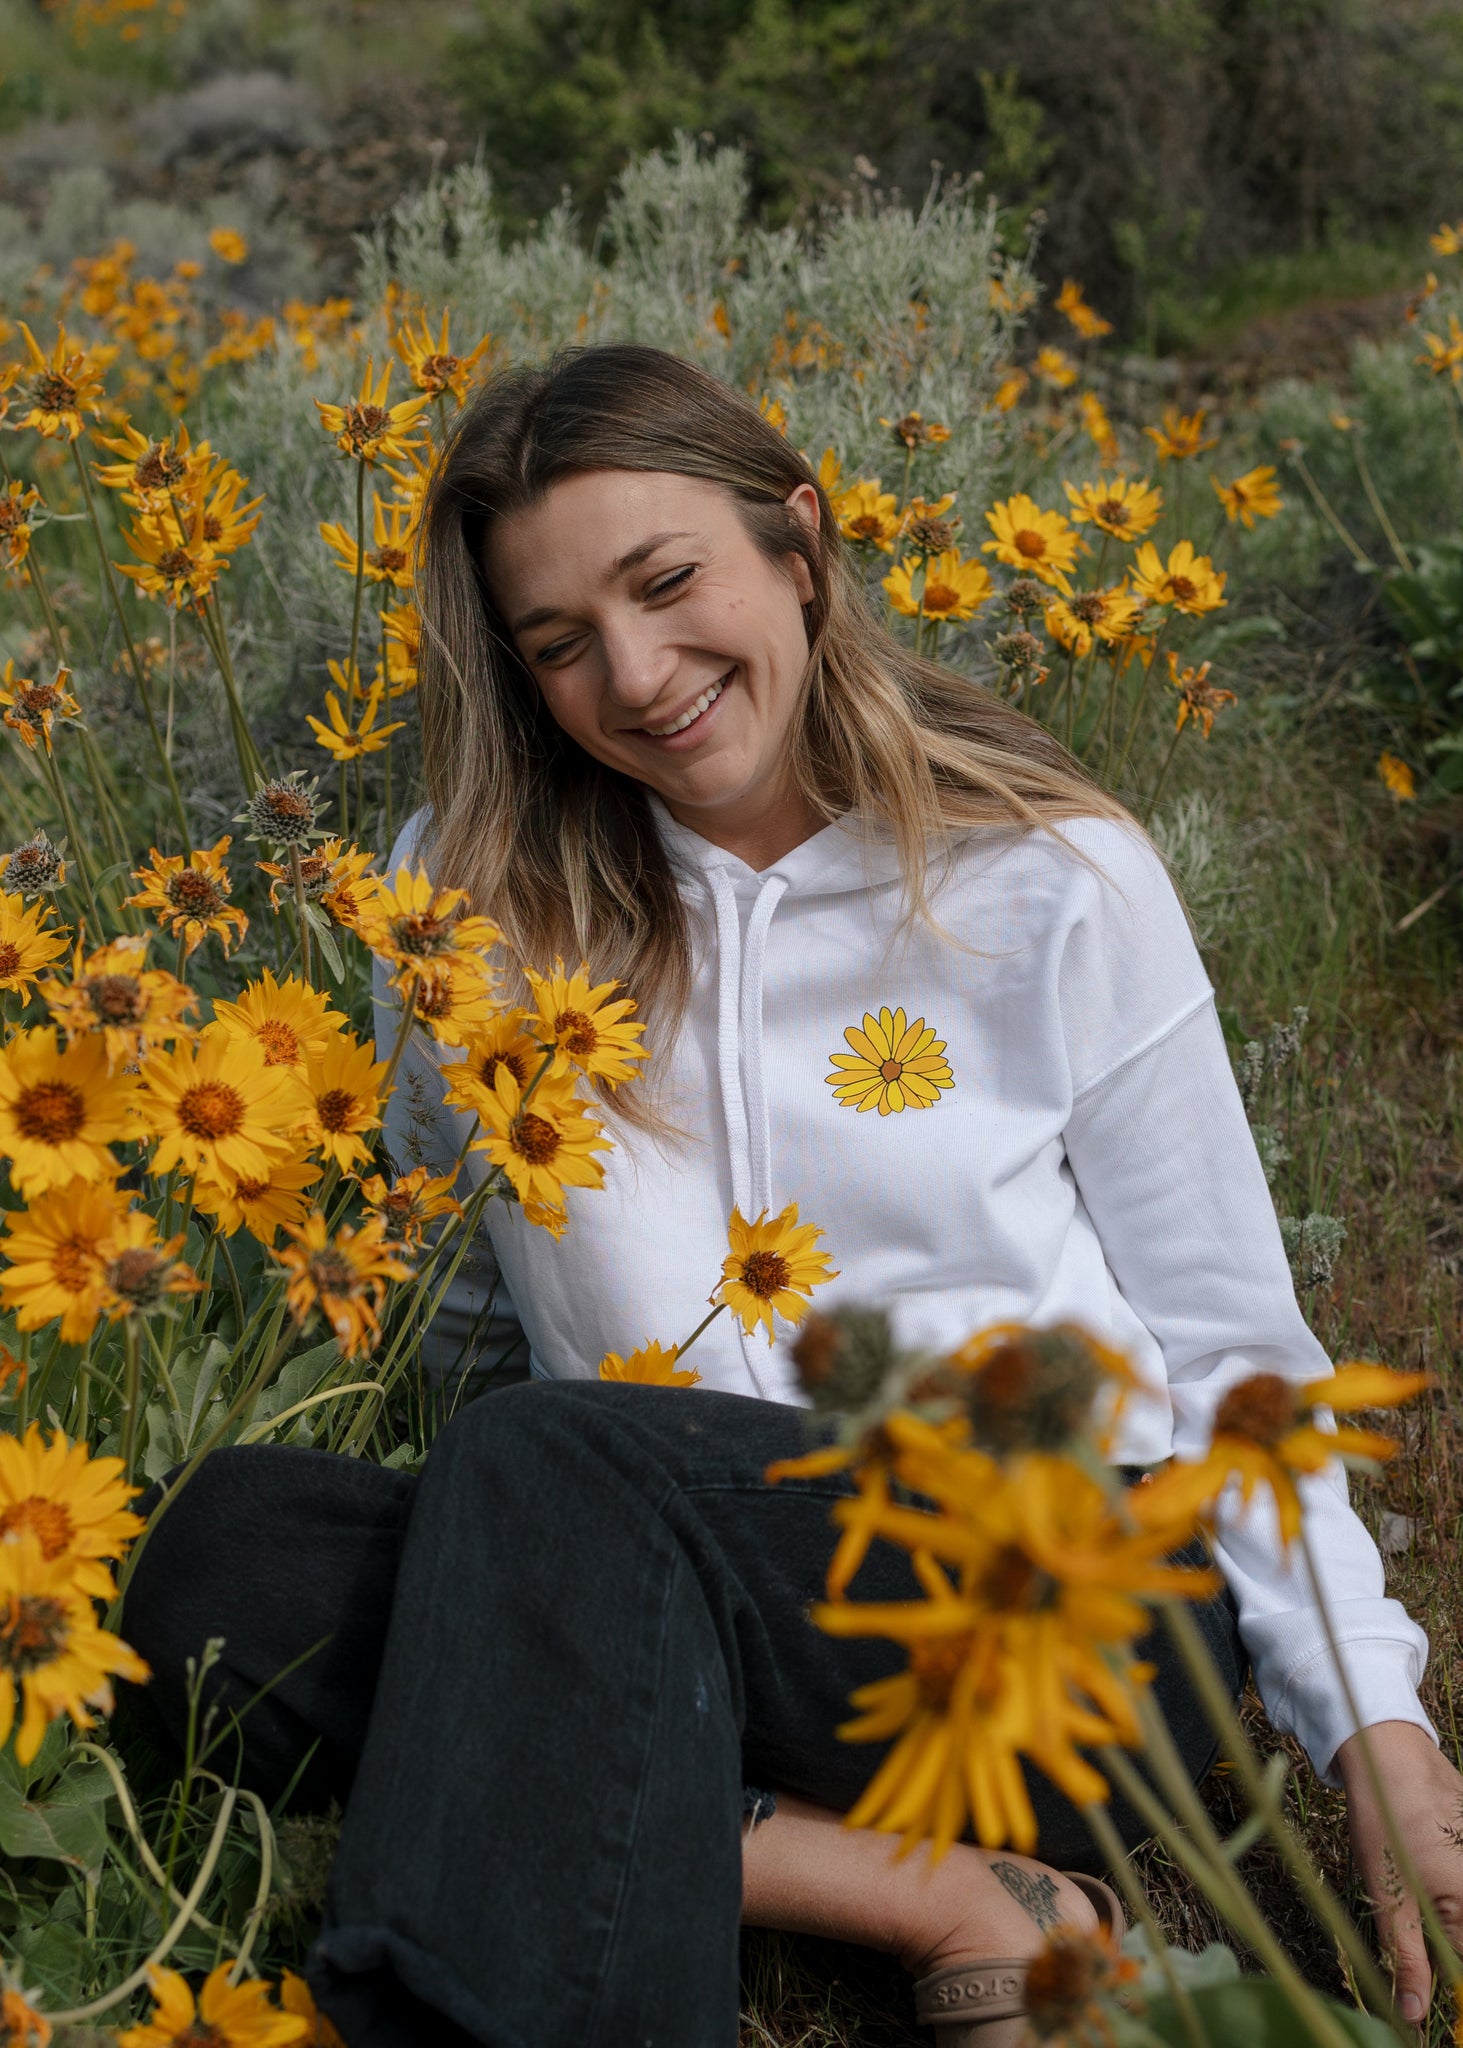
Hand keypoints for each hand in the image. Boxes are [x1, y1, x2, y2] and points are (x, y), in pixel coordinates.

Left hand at [1336, 1719, 1462, 2027]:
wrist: (1390, 1749)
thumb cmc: (1387, 1819)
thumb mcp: (1388, 1895)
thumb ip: (1408, 1957)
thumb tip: (1415, 2013)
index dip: (1452, 1982)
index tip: (1437, 1985)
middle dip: (1449, 1946)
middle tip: (1414, 1915)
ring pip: (1462, 1908)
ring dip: (1449, 1917)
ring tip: (1416, 1877)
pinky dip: (1452, 1884)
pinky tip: (1426, 1859)